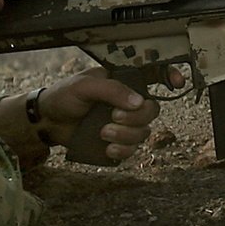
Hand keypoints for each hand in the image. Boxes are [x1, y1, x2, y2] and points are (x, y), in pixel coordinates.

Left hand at [0, 68, 170, 163]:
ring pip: (144, 132)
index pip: (154, 75)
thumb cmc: (65, 96)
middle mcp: (128, 102)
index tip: (176, 83)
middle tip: (113, 117)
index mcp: (124, 81)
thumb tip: (138, 102)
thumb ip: (112, 90)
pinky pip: (133, 149)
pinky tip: (107, 148)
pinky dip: (122, 150)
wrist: (48, 121)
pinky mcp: (118, 142)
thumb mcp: (85, 85)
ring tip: (103, 132)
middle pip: (152, 110)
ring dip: (126, 135)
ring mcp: (125, 123)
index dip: (170, 76)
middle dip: (136, 117)